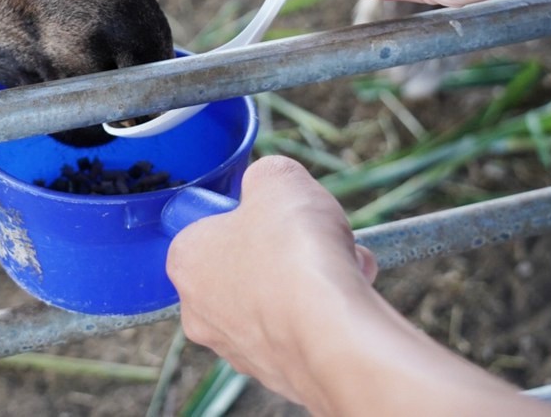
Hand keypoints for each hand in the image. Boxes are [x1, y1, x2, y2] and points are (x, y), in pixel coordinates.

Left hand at [168, 157, 550, 416]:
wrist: (341, 329)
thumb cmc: (297, 253)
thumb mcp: (279, 179)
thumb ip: (271, 174)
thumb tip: (277, 180)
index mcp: (185, 264)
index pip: (200, 228)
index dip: (244, 209)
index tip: (272, 203)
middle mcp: (208, 316)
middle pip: (248, 267)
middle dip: (287, 244)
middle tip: (318, 227)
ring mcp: (251, 352)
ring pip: (287, 298)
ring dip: (320, 272)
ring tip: (349, 253)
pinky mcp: (298, 376)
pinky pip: (319, 327)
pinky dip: (342, 305)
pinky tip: (365, 285)